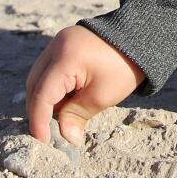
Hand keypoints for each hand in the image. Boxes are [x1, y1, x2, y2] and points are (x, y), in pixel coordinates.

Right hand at [26, 25, 145, 146]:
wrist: (140, 36)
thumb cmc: (124, 66)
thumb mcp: (102, 96)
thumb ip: (77, 116)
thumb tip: (65, 137)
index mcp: (66, 58)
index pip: (42, 95)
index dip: (38, 121)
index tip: (43, 141)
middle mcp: (56, 46)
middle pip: (35, 85)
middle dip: (40, 110)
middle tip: (50, 133)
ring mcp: (57, 42)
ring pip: (39, 77)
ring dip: (46, 99)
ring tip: (63, 114)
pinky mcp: (63, 43)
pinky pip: (49, 69)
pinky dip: (53, 86)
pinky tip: (67, 98)